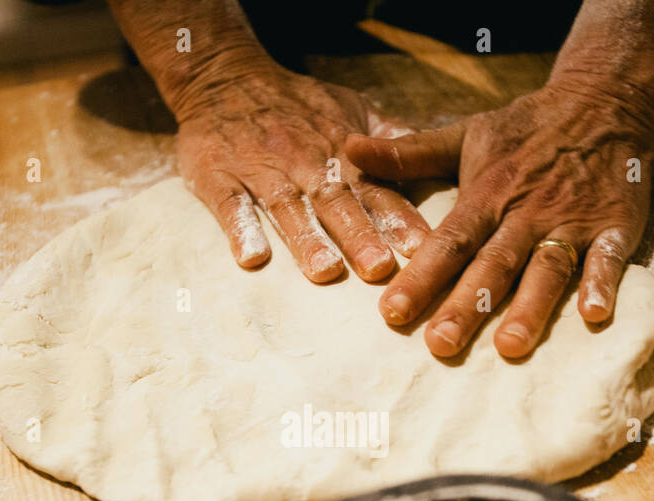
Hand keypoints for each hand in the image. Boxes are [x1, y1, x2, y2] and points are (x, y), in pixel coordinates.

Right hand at [176, 66, 430, 282]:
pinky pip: (230, 205)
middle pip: (336, 203)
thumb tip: (434, 156)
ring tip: (324, 269)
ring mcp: (261, 171)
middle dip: (359, 235)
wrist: (224, 77)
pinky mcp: (219, 177)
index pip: (377, 189)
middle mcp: (305, 163)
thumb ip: (390, 138)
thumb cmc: (295, 102)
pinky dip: (241, 229)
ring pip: (287, 207)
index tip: (423, 248)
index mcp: (341, 153)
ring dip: (306, 239)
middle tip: (379, 268)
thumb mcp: (349, 107)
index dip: (399, 218)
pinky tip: (252, 257)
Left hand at [345, 79, 653, 357]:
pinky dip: (603, 283)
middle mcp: (526, 212)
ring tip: (510, 346)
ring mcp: (571, 221)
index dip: (421, 278)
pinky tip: (593, 315)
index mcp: (487, 194)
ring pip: (547, 268)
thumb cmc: (525, 128)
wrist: (603, 99)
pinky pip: (610, 258)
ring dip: (530, 307)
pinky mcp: (615, 225)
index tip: (392, 314)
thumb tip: (347, 150)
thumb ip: (407, 155)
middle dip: (467, 306)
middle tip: (440, 345)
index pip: (448, 242)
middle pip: (493, 265)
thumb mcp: (464, 135)